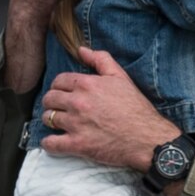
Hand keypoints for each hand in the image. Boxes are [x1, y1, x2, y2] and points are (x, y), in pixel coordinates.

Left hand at [39, 48, 179, 172]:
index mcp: (87, 84)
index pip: (58, 81)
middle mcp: (78, 102)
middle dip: (51, 102)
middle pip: (49, 99)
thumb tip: (81, 50)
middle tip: (58, 108)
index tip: (62, 93)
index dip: (58, 87)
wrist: (146, 138)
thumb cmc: (135, 108)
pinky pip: (51, 144)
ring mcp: (76, 124)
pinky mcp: (78, 145)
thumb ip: (100, 60)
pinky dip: (49, 143)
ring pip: (48, 118)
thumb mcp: (121, 77)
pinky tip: (55, 141)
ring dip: (50, 120)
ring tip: (58, 123)